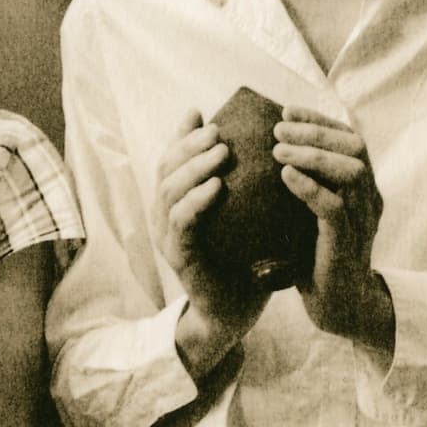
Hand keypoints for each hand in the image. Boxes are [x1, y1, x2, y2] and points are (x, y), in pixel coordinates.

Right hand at [151, 110, 267, 367]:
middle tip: (217, 130)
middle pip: (166, 168)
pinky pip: (181, 222)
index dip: (181, 135)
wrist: (234, 313)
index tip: (201, 113)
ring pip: (169, 191)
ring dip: (194, 167)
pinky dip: (196, 201)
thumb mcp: (241, 216)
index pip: (171, 159)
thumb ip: (241, 184)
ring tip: (220, 151)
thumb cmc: (242, 261)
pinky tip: (216, 187)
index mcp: (176, 204)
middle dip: (189, 144)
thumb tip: (262, 146)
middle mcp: (164, 217)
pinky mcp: (179, 257)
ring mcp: (168, 238)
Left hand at [273, 108, 392, 346]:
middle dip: (315, 131)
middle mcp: (368, 199)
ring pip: (351, 172)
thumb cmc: (316, 256)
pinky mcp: (347, 245)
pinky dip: (310, 188)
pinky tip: (285, 176)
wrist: (336, 306)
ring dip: (313, 155)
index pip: (349, 139)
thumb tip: (263, 150)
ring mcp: (362, 221)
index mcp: (361, 188)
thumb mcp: (307, 212)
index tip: (285, 110)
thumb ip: (299, 183)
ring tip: (278, 149)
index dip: (319, 120)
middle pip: (355, 148)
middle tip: (278, 128)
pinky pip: (334, 209)